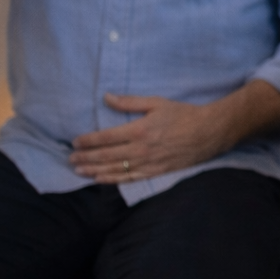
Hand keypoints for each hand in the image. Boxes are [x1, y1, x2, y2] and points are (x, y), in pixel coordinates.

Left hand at [70, 94, 230, 183]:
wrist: (209, 132)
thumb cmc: (183, 114)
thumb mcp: (156, 103)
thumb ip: (129, 102)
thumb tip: (106, 98)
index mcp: (140, 130)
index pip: (106, 138)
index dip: (88, 141)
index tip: (75, 142)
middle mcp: (141, 149)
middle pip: (107, 156)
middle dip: (86, 157)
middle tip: (70, 158)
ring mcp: (148, 163)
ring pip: (115, 170)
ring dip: (95, 171)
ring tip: (79, 171)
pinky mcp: (156, 172)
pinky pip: (130, 179)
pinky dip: (113, 180)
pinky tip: (100, 180)